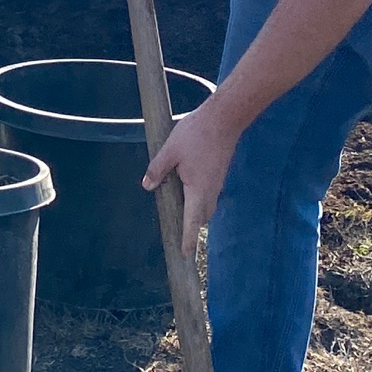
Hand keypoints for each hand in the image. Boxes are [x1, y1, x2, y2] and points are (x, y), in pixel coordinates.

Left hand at [144, 94, 242, 254]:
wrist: (225, 117)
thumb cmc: (197, 133)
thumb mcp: (170, 150)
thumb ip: (157, 169)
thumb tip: (147, 186)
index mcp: (198, 189)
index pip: (192, 222)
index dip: (188, 239)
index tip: (185, 254)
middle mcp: (211, 190)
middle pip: (201, 217)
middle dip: (192, 228)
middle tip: (182, 239)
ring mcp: (217, 182)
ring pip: (206, 205)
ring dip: (196, 213)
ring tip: (182, 216)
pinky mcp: (219, 173)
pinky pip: (209, 194)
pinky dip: (199, 199)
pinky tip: (188, 190)